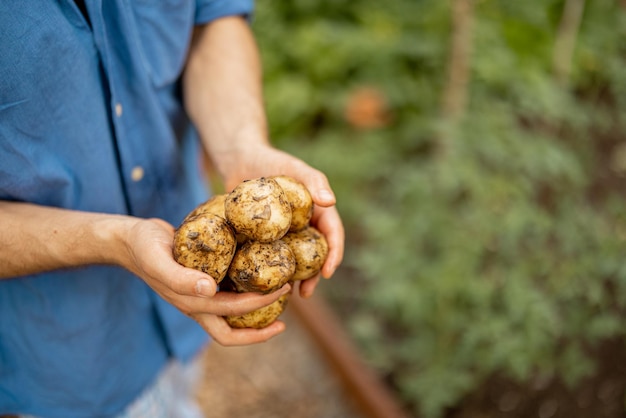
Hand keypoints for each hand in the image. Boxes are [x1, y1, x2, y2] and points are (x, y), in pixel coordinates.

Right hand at [119, 217, 291, 345]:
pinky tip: (258, 272)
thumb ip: (180, 277)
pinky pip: (227, 293)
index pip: (231, 314)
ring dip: (256, 311)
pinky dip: (244, 288)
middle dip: (262, 322)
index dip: (258, 308)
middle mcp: (198, 304)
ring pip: (231, 315)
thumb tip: (210, 290)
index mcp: (191, 303)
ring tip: (280, 292)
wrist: (131, 239)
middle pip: (233, 330)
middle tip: (288, 298)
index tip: (281, 293)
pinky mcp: (201, 281)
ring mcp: (199, 295)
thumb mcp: (158, 259)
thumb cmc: (143, 248)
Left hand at [217, 144, 344, 297]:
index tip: (327, 272)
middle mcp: (303, 226)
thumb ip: (314, 181)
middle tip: (307, 293)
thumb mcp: (294, 168)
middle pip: (314, 255)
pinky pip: (268, 258)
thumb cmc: (271, 160)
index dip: (333, 255)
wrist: (240, 160)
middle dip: (313, 277)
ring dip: (292, 280)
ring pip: (292, 261)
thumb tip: (331, 202)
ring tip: (286, 297)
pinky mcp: (263, 238)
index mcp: (317, 212)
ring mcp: (283, 234)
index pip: (332, 235)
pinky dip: (268, 272)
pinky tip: (261, 288)